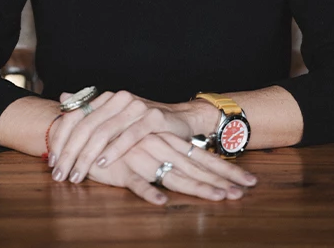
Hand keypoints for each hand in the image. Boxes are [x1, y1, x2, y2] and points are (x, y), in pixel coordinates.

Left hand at [49, 90, 212, 183]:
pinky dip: (114, 150)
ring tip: (77, 175)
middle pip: (86, 126)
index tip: (51, 161)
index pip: (75, 116)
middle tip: (60, 174)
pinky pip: (129, 136)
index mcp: (106, 98)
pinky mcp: (153, 118)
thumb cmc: (143, 124)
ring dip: (87, 157)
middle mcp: (119, 99)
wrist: (181, 119)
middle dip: (70, 153)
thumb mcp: (114, 117)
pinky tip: (101, 164)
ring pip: (104, 132)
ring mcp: (136, 107)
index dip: (61, 139)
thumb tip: (62, 98)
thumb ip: (88, 109)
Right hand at [86, 132, 257, 205]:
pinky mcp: (123, 169)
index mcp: (169, 143)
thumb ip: (166, 156)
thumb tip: (189, 165)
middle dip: (222, 181)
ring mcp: (143, 158)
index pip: (204, 158)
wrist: (84, 129)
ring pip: (175, 176)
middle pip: (197, 168)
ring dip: (199, 188)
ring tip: (220, 198)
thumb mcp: (146, 147)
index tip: (249, 182)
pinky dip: (150, 193)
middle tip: (245, 192)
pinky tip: (163, 203)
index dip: (226, 170)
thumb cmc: (118, 142)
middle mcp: (161, 149)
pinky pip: (138, 183)